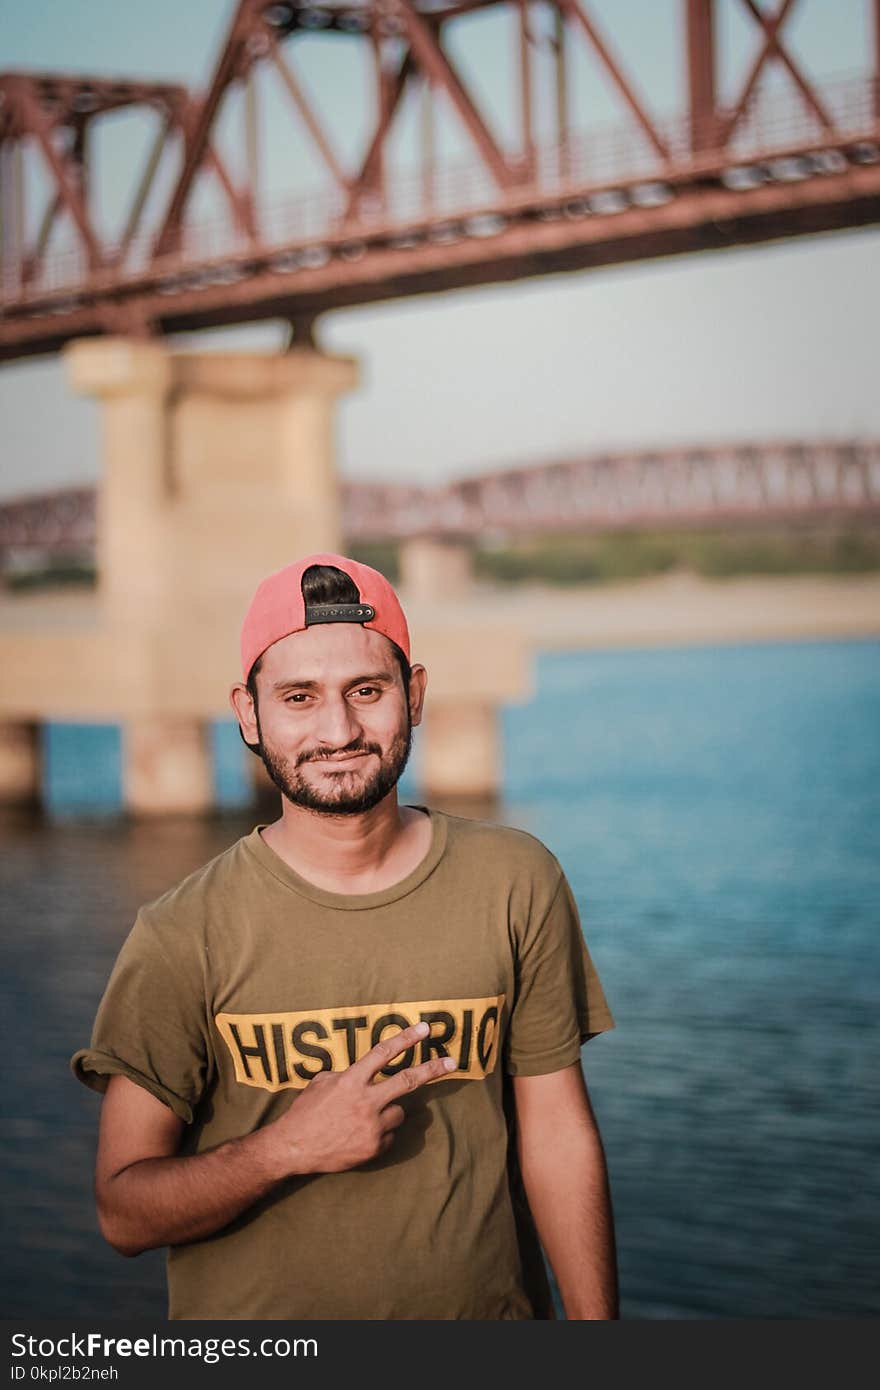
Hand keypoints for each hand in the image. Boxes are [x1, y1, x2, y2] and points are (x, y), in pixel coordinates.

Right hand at [264, 1021, 455, 1175]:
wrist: (293, 1148)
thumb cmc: (305, 1112)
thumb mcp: (322, 1082)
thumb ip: (347, 1074)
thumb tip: (363, 1072)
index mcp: (352, 1080)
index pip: (384, 1053)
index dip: (406, 1039)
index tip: (425, 1029)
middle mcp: (366, 1101)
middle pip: (408, 1080)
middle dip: (433, 1069)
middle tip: (451, 1062)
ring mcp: (372, 1126)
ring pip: (399, 1112)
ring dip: (388, 1111)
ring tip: (363, 1118)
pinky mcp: (374, 1147)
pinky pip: (389, 1135)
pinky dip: (379, 1133)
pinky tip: (358, 1135)